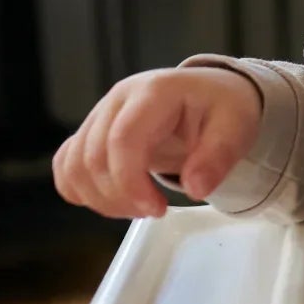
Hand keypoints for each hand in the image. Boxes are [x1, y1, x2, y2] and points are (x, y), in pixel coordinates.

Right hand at [53, 67, 261, 218]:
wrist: (209, 93)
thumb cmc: (221, 108)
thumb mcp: (236, 126)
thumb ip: (218, 156)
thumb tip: (195, 188)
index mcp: (154, 92)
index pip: (123, 139)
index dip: (130, 182)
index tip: (156, 210)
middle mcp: (118, 99)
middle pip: (93, 157)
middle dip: (119, 197)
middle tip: (155, 211)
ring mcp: (100, 115)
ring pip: (74, 165)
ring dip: (100, 199)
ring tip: (138, 206)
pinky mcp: (91, 132)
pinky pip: (66, 166)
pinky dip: (82, 191)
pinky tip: (115, 200)